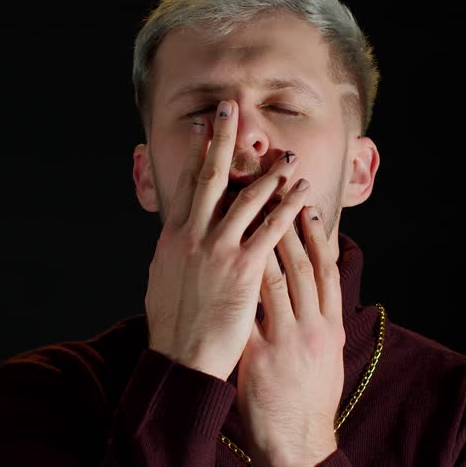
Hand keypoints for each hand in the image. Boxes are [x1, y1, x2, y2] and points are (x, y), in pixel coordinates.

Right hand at [144, 100, 311, 380]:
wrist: (179, 358)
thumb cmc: (172, 328)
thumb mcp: (163, 282)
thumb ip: (174, 255)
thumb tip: (176, 242)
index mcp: (173, 237)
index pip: (187, 184)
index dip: (199, 153)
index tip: (207, 128)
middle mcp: (193, 235)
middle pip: (211, 176)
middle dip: (223, 139)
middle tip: (230, 108)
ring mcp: (218, 250)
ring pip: (248, 199)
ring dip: (269, 174)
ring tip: (286, 156)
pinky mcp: (243, 269)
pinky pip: (271, 230)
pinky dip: (288, 207)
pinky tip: (302, 193)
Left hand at [234, 202, 345, 466]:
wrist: (300, 446)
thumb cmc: (309, 403)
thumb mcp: (324, 358)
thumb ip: (319, 324)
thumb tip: (315, 297)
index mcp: (331, 326)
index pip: (327, 271)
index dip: (318, 237)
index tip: (306, 207)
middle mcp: (313, 328)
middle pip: (303, 267)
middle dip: (289, 226)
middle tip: (274, 194)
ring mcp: (287, 341)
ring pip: (276, 282)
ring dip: (260, 245)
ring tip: (246, 215)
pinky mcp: (259, 357)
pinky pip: (247, 314)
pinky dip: (237, 286)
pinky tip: (223, 263)